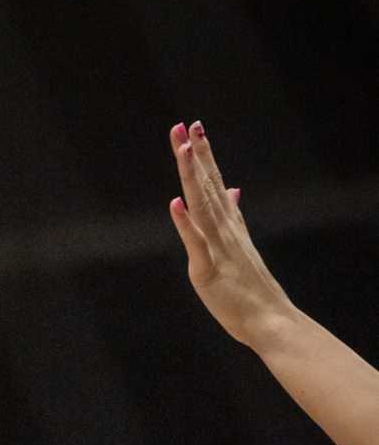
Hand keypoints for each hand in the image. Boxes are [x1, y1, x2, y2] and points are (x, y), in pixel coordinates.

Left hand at [169, 121, 293, 350]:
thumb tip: (232, 190)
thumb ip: (232, 216)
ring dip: (192, 177)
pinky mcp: (208, 269)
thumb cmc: (251, 288)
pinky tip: (175, 203)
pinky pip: (195, 243)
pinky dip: (185, 223)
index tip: (195, 129)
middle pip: (207, 186)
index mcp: (229, 225)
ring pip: (202, 206)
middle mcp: (224, 230)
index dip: (204, 155)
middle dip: (196, 155)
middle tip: (185, 125)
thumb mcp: (240, 245)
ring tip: (184, 150)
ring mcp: (217, 247)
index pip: (215, 182)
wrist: (269, 319)